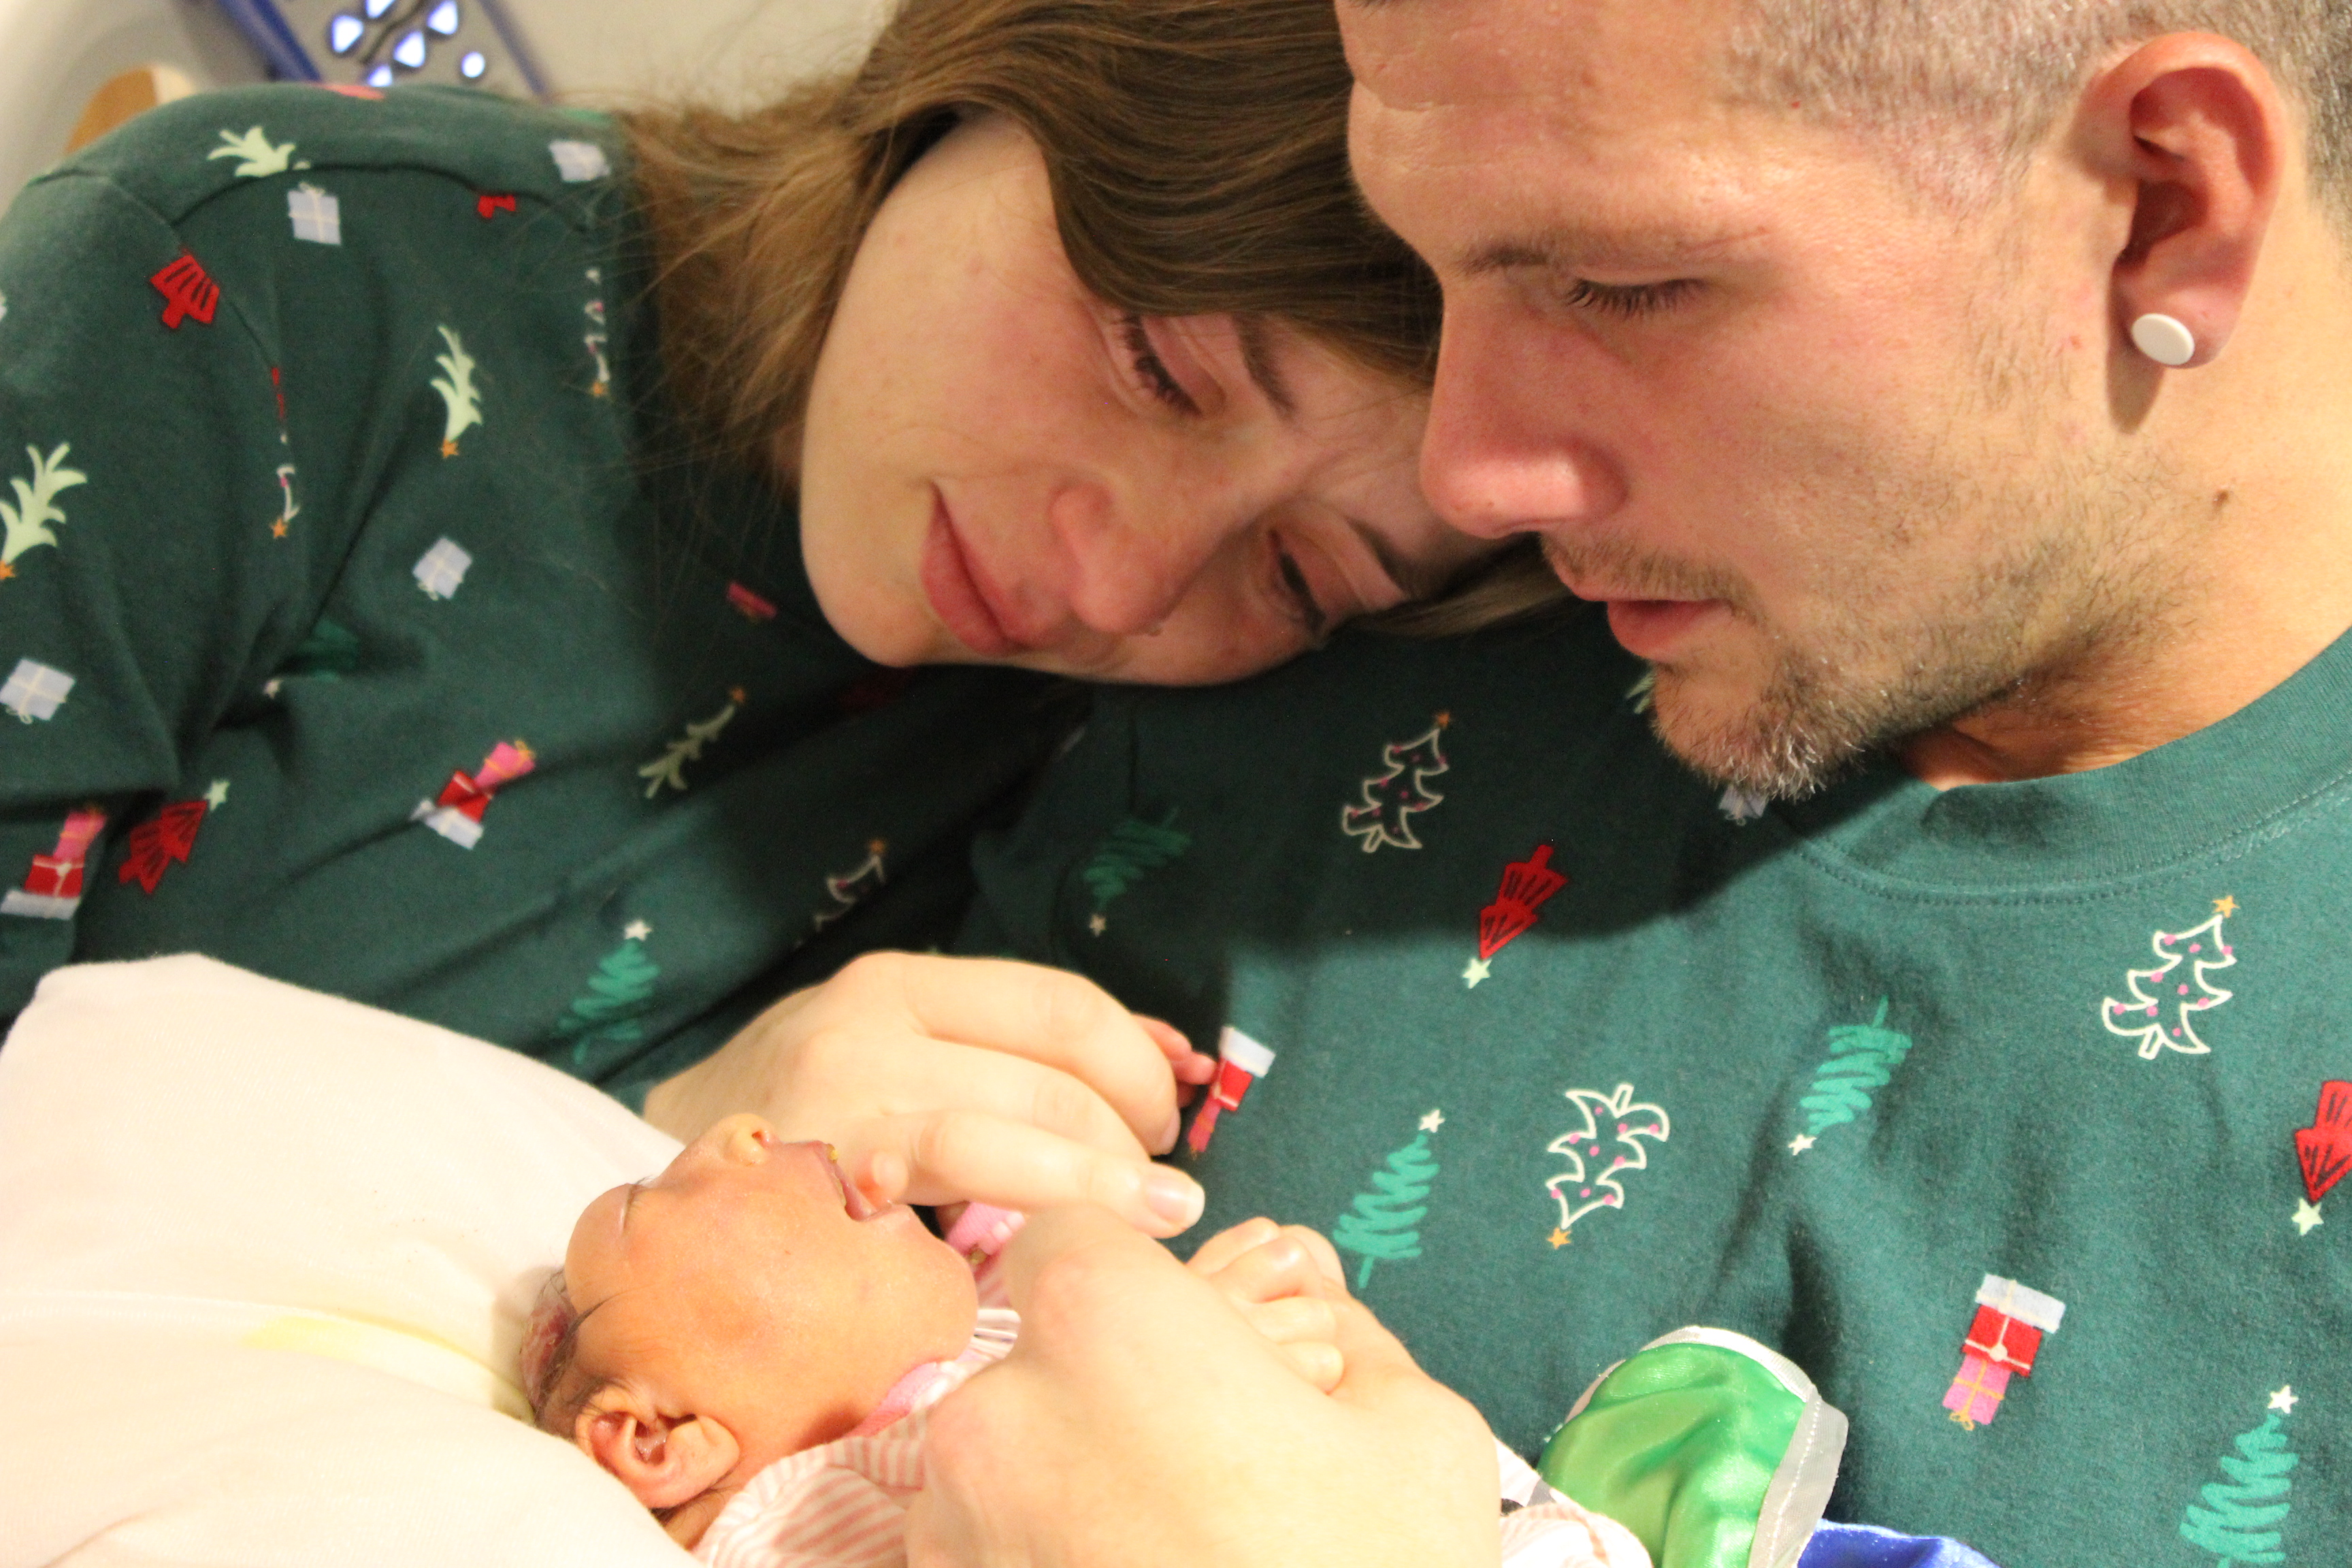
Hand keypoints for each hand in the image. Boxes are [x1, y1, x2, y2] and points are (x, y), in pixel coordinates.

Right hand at [641, 953, 1216, 1235]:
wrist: (664, 1168)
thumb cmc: (815, 1112)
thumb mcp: (907, 1042)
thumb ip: (1020, 1042)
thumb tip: (1175, 1055)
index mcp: (895, 983)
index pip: (1057, 1005)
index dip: (1139, 1057)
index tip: (1178, 1104)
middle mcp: (860, 1030)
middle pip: (1046, 1076)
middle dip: (1131, 1133)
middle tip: (1167, 1180)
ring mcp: (833, 1114)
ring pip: (1003, 1142)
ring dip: (1100, 1184)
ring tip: (1159, 1215)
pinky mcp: (816, 1196)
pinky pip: (941, 1214)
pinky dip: (1020, 1223)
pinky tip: (1060, 1245)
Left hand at [908, 1207, 1498, 1567]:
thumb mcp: (1416, 1434)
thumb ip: (1346, 1335)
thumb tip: (1314, 1295)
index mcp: (1100, 1326)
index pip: (1071, 1234)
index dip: (1136, 1278)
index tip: (1192, 1336)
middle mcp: (993, 1415)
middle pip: (1036, 1356)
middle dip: (1111, 1393)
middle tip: (1214, 1466)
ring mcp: (954, 1536)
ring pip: (999, 1462)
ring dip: (1069, 1487)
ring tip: (1181, 1549)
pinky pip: (983, 1556)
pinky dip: (1044, 1565)